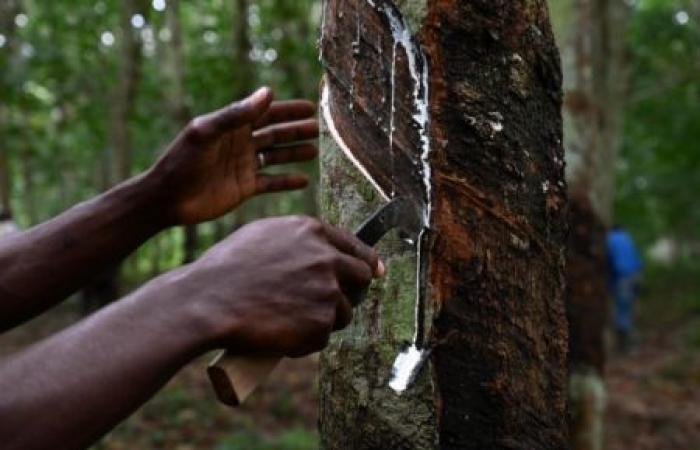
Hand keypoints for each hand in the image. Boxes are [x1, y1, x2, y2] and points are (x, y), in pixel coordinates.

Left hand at [150, 87, 318, 224]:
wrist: (167, 198)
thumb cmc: (181, 161)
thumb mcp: (207, 133)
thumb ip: (236, 114)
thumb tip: (268, 93)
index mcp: (231, 127)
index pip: (264, 113)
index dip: (287, 110)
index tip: (310, 107)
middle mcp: (240, 144)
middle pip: (274, 134)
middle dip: (296, 130)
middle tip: (319, 128)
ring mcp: (243, 166)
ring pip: (276, 156)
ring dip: (295, 153)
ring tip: (315, 151)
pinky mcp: (244, 188)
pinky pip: (271, 183)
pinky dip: (287, 181)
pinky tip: (304, 181)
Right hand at [174, 216, 381, 356]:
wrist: (208, 300)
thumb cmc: (226, 268)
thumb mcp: (264, 235)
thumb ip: (298, 238)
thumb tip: (321, 247)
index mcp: (313, 232)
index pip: (356, 247)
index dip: (367, 262)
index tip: (374, 271)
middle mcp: (327, 259)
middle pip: (362, 278)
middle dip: (352, 291)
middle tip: (334, 302)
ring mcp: (327, 292)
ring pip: (343, 312)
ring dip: (324, 319)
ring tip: (289, 321)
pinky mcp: (321, 324)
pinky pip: (323, 337)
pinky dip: (306, 340)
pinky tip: (280, 334)